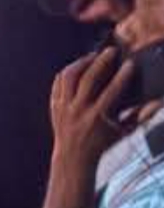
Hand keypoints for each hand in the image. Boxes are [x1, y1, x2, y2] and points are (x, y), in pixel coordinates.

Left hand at [49, 48, 133, 171]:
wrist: (73, 156)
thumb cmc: (103, 143)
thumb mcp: (123, 132)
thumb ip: (141, 116)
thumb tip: (159, 102)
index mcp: (97, 117)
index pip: (112, 92)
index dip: (122, 76)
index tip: (131, 63)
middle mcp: (78, 110)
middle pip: (88, 79)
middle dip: (101, 62)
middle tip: (111, 51)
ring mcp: (64, 107)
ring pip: (69, 77)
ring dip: (81, 63)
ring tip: (93, 56)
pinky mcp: (54, 105)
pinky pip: (58, 82)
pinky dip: (68, 72)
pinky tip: (78, 66)